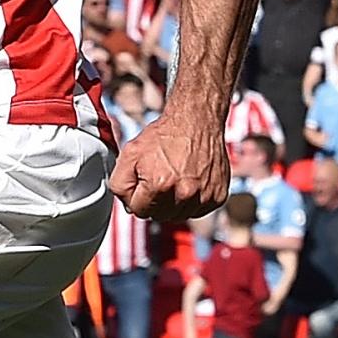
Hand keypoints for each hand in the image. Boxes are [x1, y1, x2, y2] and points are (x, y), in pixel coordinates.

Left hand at [110, 109, 229, 219]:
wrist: (196, 121)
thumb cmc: (165, 136)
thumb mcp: (130, 154)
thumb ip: (120, 184)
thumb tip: (128, 206)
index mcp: (159, 185)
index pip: (139, 211)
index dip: (137, 197)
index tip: (144, 183)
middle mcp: (184, 194)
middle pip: (159, 216)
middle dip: (155, 202)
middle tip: (159, 178)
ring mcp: (204, 196)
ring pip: (179, 216)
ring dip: (174, 203)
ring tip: (175, 179)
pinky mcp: (217, 196)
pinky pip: (198, 211)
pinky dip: (192, 202)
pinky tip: (189, 182)